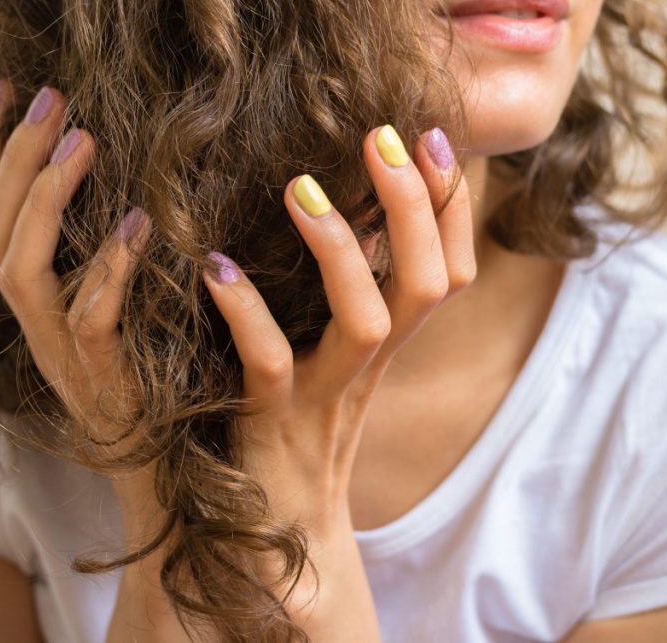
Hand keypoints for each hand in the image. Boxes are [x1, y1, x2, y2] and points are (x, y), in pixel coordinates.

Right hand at [0, 80, 153, 468]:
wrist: (166, 462)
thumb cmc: (154, 372)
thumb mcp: (120, 302)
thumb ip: (107, 251)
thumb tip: (128, 178)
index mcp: (33, 299)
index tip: (4, 90)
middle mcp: (32, 321)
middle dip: (15, 157)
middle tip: (48, 95)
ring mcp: (59, 350)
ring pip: (22, 267)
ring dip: (48, 199)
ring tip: (82, 139)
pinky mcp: (101, 375)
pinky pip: (91, 316)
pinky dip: (111, 267)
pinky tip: (137, 221)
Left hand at [196, 123, 476, 628]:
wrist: (272, 532)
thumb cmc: (291, 427)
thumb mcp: (328, 353)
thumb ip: (341, 291)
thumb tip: (342, 211)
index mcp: (386, 345)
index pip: (451, 270)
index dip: (452, 205)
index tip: (429, 134)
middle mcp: (369, 368)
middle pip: (431, 285)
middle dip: (417, 206)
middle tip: (381, 136)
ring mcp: (324, 397)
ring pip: (369, 322)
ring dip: (344, 250)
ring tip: (299, 190)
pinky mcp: (269, 423)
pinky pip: (271, 365)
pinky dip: (246, 313)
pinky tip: (214, 267)